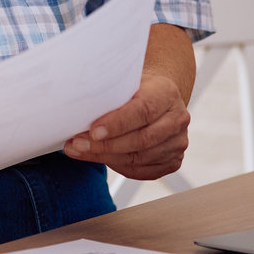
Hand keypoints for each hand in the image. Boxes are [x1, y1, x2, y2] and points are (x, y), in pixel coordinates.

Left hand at [63, 73, 190, 179]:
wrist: (156, 98)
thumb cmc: (134, 89)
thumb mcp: (123, 82)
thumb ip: (108, 95)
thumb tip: (75, 111)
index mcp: (166, 93)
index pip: (144, 111)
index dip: (117, 123)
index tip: (92, 130)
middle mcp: (178, 119)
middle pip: (142, 139)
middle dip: (106, 145)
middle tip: (77, 144)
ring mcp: (178, 142)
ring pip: (140, 158)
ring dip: (106, 157)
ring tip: (80, 151)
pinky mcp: (173, 161)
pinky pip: (143, 171)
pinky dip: (117, 167)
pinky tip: (98, 158)